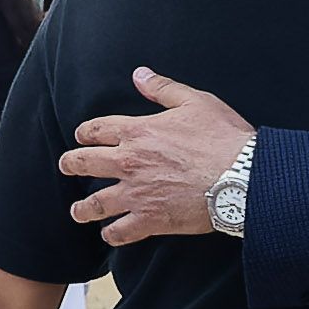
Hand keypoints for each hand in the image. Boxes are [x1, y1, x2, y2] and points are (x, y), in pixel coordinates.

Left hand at [59, 68, 251, 244]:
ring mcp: (137, 193)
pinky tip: (109, 235)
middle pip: (84, 163)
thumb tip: (139, 74)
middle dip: (71, 165)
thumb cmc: (223, 137)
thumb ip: (162, 89)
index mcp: (137, 131)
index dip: (84, 133)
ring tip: (78, 212)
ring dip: (83, 208)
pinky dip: (112, 234)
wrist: (242, 177)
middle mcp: (129, 162)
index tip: (80, 137)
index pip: (96, 130)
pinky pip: (120, 231)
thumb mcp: (195, 102)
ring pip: (96, 203)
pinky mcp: (150, 219)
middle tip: (66, 167)